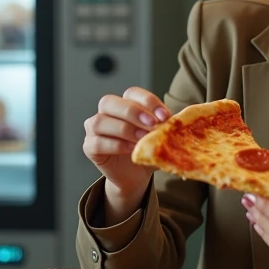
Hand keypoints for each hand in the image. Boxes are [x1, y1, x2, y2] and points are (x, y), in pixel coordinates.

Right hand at [82, 87, 168, 222]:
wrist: (137, 175)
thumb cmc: (148, 150)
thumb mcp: (160, 136)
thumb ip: (165, 126)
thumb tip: (179, 120)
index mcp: (124, 103)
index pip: (131, 93)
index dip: (148, 101)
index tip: (165, 116)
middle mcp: (106, 113)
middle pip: (109, 102)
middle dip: (132, 111)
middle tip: (151, 124)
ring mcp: (94, 130)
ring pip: (100, 121)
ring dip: (124, 129)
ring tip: (142, 139)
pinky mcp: (90, 147)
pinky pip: (97, 142)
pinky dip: (115, 145)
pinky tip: (131, 149)